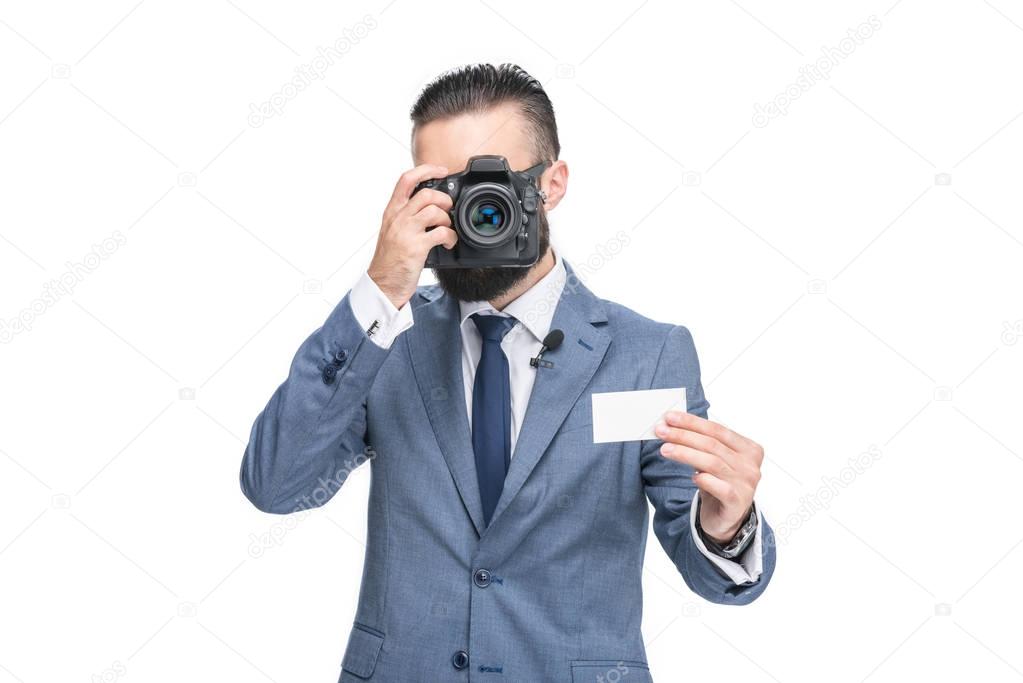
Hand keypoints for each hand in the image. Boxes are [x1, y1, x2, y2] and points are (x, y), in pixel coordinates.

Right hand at [367, 164, 457, 307]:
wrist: (382, 284)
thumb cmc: (389, 259)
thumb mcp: (392, 231)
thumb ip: (406, 216)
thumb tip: (431, 206)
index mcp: (392, 211)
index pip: (406, 179)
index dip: (426, 170)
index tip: (441, 171)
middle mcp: (398, 218)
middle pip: (426, 193)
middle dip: (444, 199)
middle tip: (447, 210)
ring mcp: (406, 232)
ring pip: (435, 210)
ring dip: (447, 219)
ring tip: (446, 229)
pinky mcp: (416, 247)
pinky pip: (442, 233)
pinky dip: (451, 237)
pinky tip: (448, 243)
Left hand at [654, 411, 762, 544]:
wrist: (727, 518)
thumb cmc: (719, 483)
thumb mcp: (713, 460)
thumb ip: (701, 444)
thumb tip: (672, 425)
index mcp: (749, 449)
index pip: (717, 429)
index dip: (692, 422)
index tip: (669, 417)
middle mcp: (750, 465)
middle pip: (712, 444)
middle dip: (683, 435)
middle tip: (661, 431)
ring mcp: (746, 484)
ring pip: (713, 463)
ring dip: (685, 453)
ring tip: (665, 449)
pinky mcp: (737, 502)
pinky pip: (720, 488)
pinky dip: (704, 480)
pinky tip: (692, 477)